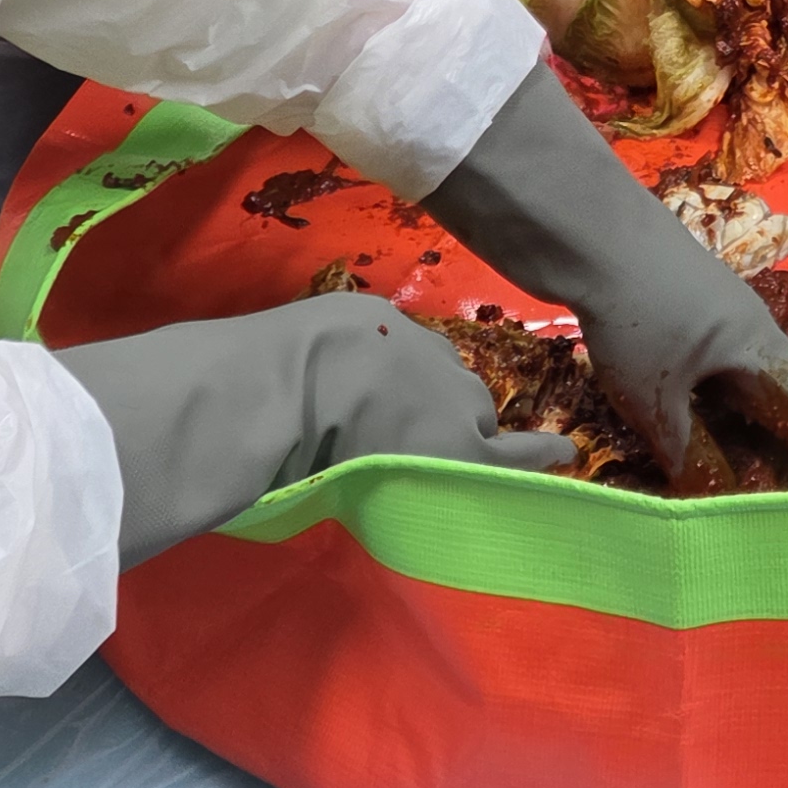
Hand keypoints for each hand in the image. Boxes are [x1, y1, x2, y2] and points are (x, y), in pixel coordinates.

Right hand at [53, 297, 570, 565]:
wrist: (276, 396)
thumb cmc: (250, 377)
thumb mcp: (267, 352)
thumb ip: (277, 368)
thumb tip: (222, 386)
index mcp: (364, 324)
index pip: (404, 359)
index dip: (409, 388)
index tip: (401, 400)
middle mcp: (417, 351)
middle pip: (447, 388)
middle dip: (442, 414)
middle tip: (423, 440)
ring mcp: (444, 399)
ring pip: (469, 425)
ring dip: (467, 444)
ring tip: (487, 463)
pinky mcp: (460, 450)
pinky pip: (507, 458)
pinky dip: (535, 460)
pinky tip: (564, 461)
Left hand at [422, 65, 787, 493]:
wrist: (593, 232)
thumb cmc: (639, 318)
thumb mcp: (657, 401)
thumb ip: (687, 452)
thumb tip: (709, 499)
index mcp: (763, 354)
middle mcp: (755, 330)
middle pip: (778, 398)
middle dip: (778, 446)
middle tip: (770, 492)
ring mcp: (722, 311)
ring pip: (744, 379)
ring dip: (741, 422)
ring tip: (732, 464)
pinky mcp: (688, 302)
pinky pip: (715, 362)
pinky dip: (711, 398)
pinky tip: (687, 415)